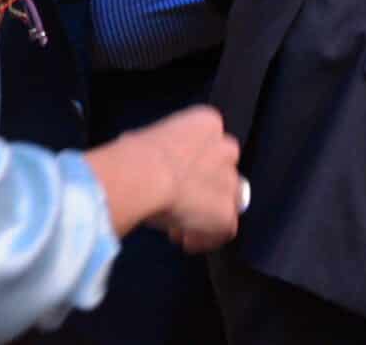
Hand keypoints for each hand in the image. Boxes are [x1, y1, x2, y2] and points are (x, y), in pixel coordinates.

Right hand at [128, 106, 245, 252]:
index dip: (191, 168)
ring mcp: (230, 181)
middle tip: (180, 206)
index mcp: (206, 124)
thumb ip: (158, 148)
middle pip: (223, 172)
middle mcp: (225, 149)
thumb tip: (138, 153)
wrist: (146, 175)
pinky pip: (225, 229)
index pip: (208, 145)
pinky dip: (207, 238)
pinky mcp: (227, 211)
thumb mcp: (145, 139)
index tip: (174, 182)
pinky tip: (187, 241)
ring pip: (229, 201)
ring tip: (181, 228)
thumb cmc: (136, 156)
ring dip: (208, 215)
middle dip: (205, 190)